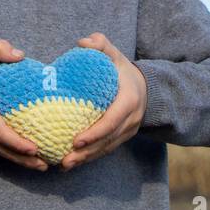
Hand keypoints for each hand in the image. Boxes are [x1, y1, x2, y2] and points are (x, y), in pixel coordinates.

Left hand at [61, 32, 146, 170]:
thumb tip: (83, 43)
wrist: (145, 86)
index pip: (112, 121)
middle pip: (107, 141)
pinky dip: (90, 157)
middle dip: (86, 153)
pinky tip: (72, 163)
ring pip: (107, 149)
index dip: (94, 133)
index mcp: (129, 100)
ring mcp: (128, 131)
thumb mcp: (114, 53)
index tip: (75, 140)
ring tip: (64, 166)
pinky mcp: (123, 137)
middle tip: (64, 161)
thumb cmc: (122, 69)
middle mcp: (131, 119)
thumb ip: (100, 44)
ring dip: (86, 159)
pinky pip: (106, 150)